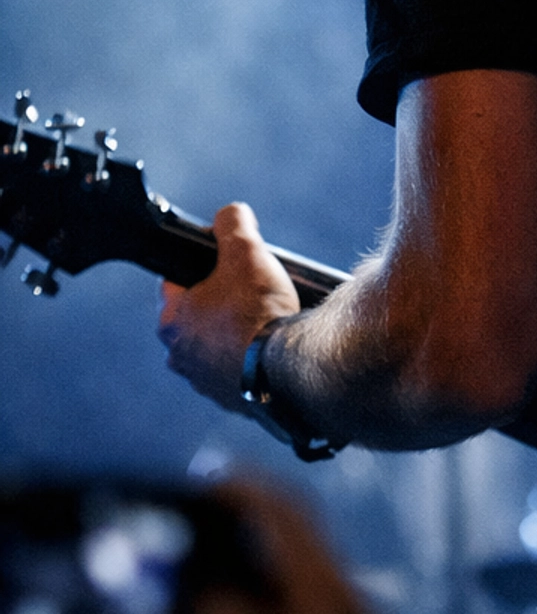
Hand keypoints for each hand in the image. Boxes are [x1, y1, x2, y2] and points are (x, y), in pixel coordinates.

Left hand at [158, 201, 299, 409]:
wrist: (289, 367)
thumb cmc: (259, 312)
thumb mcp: (246, 251)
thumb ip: (233, 223)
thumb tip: (230, 214)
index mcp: (170, 321)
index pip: (173, 280)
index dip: (199, 264)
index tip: (224, 262)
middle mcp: (179, 356)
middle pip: (195, 315)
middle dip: (219, 300)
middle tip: (249, 289)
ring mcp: (203, 382)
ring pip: (213, 345)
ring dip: (232, 333)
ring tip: (264, 318)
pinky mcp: (230, 400)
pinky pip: (235, 371)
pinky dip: (248, 359)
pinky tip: (270, 346)